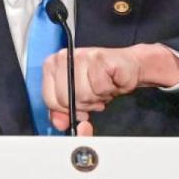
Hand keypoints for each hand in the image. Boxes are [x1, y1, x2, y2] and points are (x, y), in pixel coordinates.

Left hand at [42, 44, 178, 131]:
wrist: (128, 67)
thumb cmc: (102, 80)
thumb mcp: (78, 98)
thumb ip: (63, 111)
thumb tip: (58, 123)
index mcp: (53, 66)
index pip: (50, 99)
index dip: (66, 109)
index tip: (78, 104)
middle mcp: (64, 58)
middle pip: (65, 99)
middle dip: (83, 104)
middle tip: (93, 95)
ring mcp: (81, 56)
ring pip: (83, 94)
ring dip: (97, 97)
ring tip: (102, 88)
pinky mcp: (99, 57)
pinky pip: (100, 87)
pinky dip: (108, 90)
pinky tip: (111, 82)